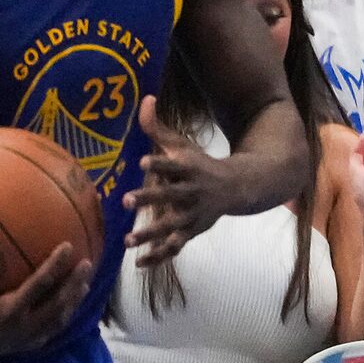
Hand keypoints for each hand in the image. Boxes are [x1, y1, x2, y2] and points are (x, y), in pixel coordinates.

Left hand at [125, 95, 246, 265]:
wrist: (237, 189)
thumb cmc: (200, 164)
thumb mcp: (182, 145)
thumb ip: (158, 126)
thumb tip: (145, 98)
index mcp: (189, 168)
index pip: (173, 165)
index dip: (159, 162)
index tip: (144, 160)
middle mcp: (191, 193)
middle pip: (169, 196)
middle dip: (149, 199)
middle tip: (126, 200)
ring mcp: (193, 215)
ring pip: (171, 227)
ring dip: (150, 234)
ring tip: (128, 240)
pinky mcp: (192, 231)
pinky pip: (174, 247)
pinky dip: (158, 257)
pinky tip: (139, 264)